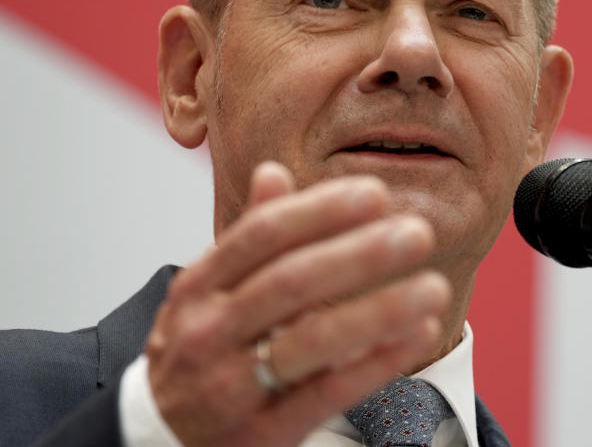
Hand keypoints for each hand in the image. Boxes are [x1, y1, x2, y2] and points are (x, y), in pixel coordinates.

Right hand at [145, 162, 451, 446]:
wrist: (159, 439)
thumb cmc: (200, 351)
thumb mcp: (207, 291)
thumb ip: (247, 237)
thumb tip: (274, 171)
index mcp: (198, 286)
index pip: (261, 236)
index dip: (320, 210)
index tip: (376, 193)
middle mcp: (208, 332)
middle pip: (290, 283)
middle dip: (359, 255)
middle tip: (418, 234)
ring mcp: (230, 386)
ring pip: (310, 341)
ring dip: (378, 311)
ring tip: (432, 287)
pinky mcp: (260, 434)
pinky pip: (326, 395)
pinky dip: (376, 363)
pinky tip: (417, 335)